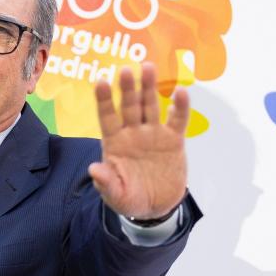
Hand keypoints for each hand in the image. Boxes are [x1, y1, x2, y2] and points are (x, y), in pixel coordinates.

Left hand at [88, 63, 188, 219]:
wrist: (156, 207)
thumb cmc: (130, 199)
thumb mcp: (116, 195)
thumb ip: (106, 183)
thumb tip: (94, 169)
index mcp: (115, 143)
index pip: (107, 118)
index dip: (104, 100)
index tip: (101, 82)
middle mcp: (133, 133)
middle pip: (130, 106)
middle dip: (128, 88)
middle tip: (126, 70)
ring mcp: (153, 134)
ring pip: (151, 106)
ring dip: (150, 88)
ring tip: (148, 68)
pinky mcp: (173, 140)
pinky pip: (177, 120)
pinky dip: (180, 107)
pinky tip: (181, 92)